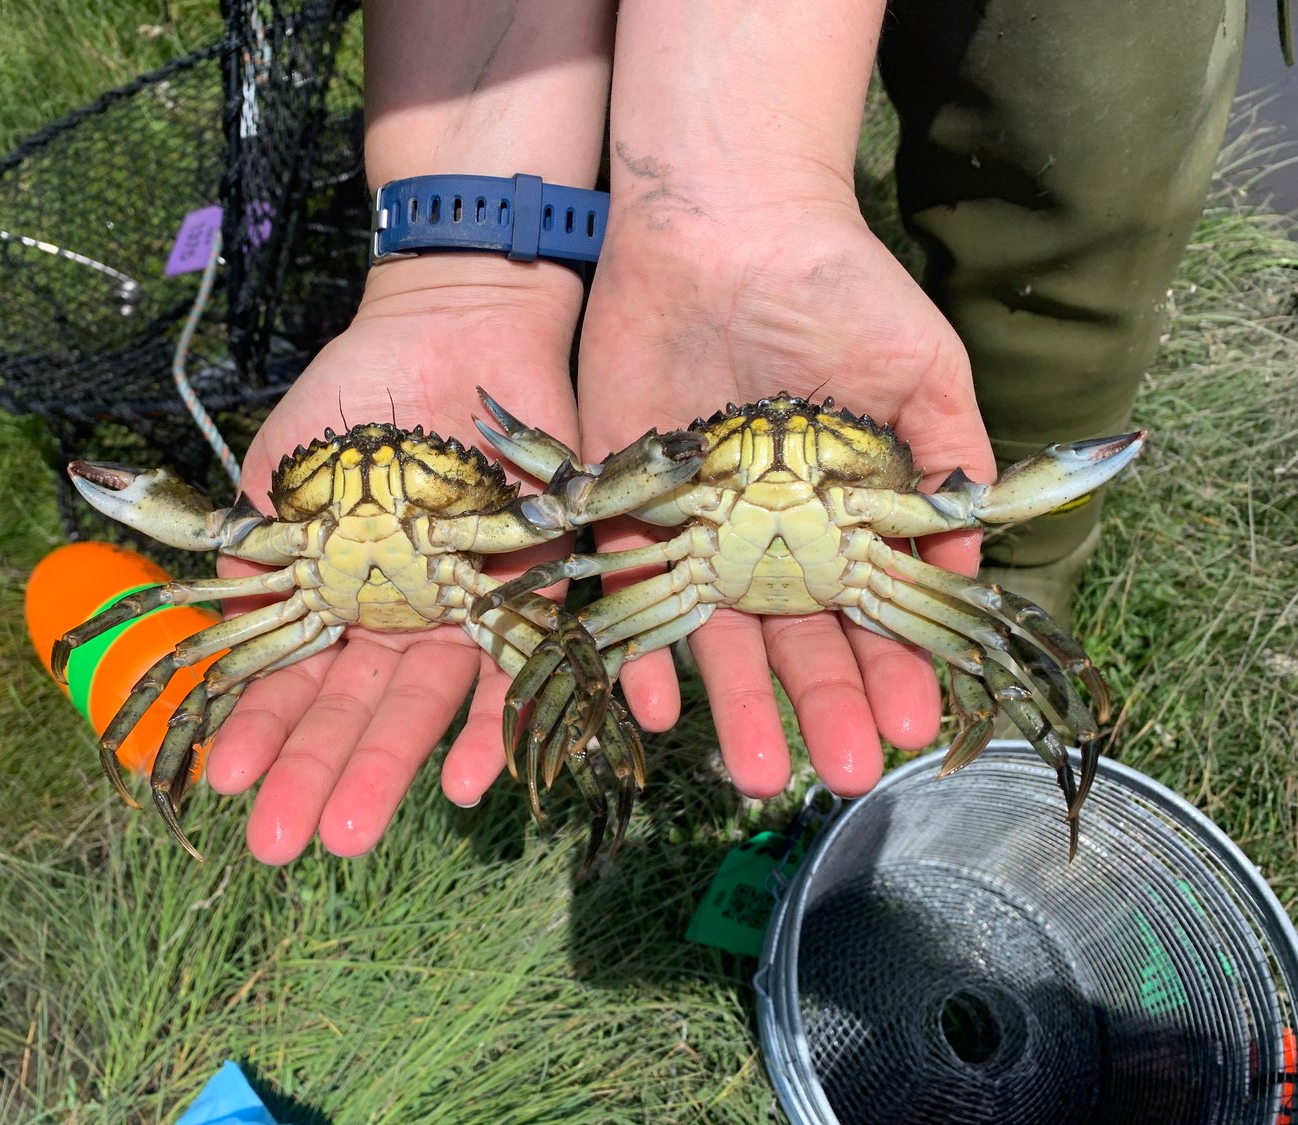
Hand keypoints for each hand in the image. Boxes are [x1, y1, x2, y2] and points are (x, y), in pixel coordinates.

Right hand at [203, 257, 582, 862]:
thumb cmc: (353, 407)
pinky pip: (524, 666)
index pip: (298, 684)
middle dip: (321, 775)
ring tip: (355, 828)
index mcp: (341, 604)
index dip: (262, 732)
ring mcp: (466, 611)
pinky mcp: (533, 588)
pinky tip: (469, 778)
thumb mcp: (283, 482)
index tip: (222, 780)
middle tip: (282, 844)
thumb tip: (214, 626)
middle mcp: (403, 622)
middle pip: (362, 712)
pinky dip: (502, 721)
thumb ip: (253, 553)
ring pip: (433, 706)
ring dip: (395, 767)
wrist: (449, 331)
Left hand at [577, 195, 992, 799]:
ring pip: (713, 633)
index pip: (869, 611)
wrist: (725, 222)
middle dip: (821, 705)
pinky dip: (638, 647)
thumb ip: (947, 465)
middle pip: (793, 638)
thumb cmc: (837, 288)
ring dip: (736, 704)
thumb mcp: (921, 372)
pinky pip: (626, 587)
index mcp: (839, 514)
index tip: (913, 726)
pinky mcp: (623, 501)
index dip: (893, 667)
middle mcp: (766, 534)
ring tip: (758, 773)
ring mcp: (693, 526)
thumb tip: (974, 569)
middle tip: (840, 772)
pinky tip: (658, 707)